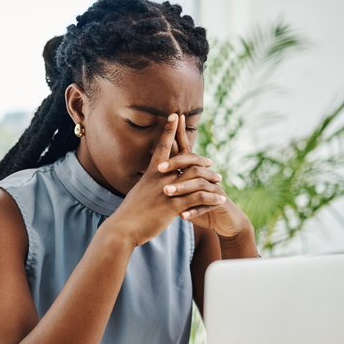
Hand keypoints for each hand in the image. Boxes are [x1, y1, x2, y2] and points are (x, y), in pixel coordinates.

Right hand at [104, 114, 227, 246]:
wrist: (122, 228)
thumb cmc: (129, 213)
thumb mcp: (137, 193)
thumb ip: (147, 186)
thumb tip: (150, 184)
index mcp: (150, 173)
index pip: (162, 146)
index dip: (168, 129)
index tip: (175, 115)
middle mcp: (160, 178)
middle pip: (186, 159)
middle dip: (200, 157)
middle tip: (210, 161)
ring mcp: (167, 191)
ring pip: (196, 177)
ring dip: (211, 177)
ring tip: (220, 180)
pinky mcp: (173, 206)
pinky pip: (198, 198)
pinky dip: (211, 197)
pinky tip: (220, 199)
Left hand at [157, 115, 251, 237]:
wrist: (223, 220)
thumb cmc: (198, 203)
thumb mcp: (185, 190)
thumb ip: (174, 179)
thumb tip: (154, 165)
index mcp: (195, 170)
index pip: (186, 151)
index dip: (179, 137)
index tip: (167, 125)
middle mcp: (206, 176)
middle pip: (192, 164)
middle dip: (176, 164)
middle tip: (159, 168)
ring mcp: (213, 189)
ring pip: (198, 184)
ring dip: (182, 188)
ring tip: (166, 192)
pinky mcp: (219, 203)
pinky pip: (206, 205)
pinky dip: (193, 211)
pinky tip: (182, 216)